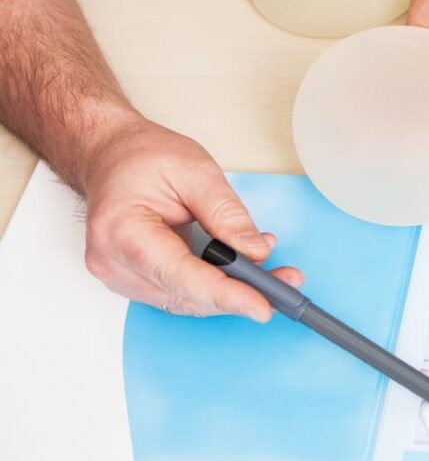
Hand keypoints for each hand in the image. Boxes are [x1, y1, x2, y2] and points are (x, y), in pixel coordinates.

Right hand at [81, 119, 302, 319]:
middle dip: (241, 294)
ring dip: (232, 292)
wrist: (110, 155)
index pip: (181, 276)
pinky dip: (215, 286)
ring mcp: (120, 276)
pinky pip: (181, 293)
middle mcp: (113, 262)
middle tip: (287, 283)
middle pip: (186, 295)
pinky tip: (245, 270)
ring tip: (275, 274)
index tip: (262, 305)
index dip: (226, 294)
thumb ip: (227, 213)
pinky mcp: (134, 280)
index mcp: (121, 231)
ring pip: (187, 301)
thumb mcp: (195, 170)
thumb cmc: (142, 156)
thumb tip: (256, 251)